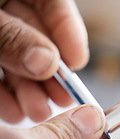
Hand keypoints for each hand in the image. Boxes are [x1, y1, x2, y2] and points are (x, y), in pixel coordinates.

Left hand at [0, 0, 88, 122]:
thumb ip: (14, 39)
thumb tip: (46, 63)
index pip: (54, 3)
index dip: (70, 34)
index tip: (78, 63)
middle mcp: (4, 6)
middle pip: (38, 37)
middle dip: (49, 74)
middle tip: (61, 98)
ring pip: (17, 58)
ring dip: (30, 89)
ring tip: (37, 112)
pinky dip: (6, 92)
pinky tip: (14, 111)